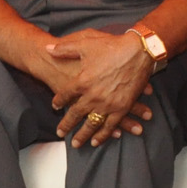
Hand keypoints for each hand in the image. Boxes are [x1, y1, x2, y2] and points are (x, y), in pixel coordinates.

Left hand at [46, 30, 152, 146]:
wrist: (138, 51)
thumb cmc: (111, 46)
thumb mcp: (85, 43)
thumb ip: (65, 48)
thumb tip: (48, 48)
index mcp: (82, 81)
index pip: (65, 95)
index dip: (58, 101)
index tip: (54, 106)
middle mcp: (92, 96)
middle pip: (75, 114)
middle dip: (66, 125)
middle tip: (60, 132)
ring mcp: (107, 104)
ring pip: (91, 125)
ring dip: (83, 135)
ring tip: (76, 144)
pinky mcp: (122, 108)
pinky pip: (110, 126)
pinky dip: (103, 135)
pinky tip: (97, 141)